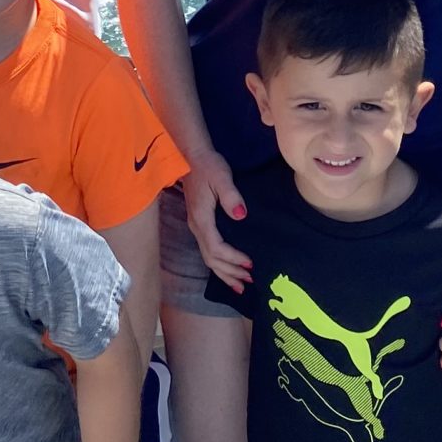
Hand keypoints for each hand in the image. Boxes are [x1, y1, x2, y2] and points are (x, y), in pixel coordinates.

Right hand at [183, 155, 250, 294]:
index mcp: (202, 219)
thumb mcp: (221, 177)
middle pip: (211, 259)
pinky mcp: (200, 223)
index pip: (216, 248)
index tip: (250, 263)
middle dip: (230, 272)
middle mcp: (196, 227)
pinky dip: (219, 263)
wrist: (192, 156)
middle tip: (249, 281)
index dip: (233, 258)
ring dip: (224, 272)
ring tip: (240, 284)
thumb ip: (231, 196)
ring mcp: (196, 226)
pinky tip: (228, 268)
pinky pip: (208, 250)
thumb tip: (241, 215)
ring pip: (208, 257)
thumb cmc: (208, 165)